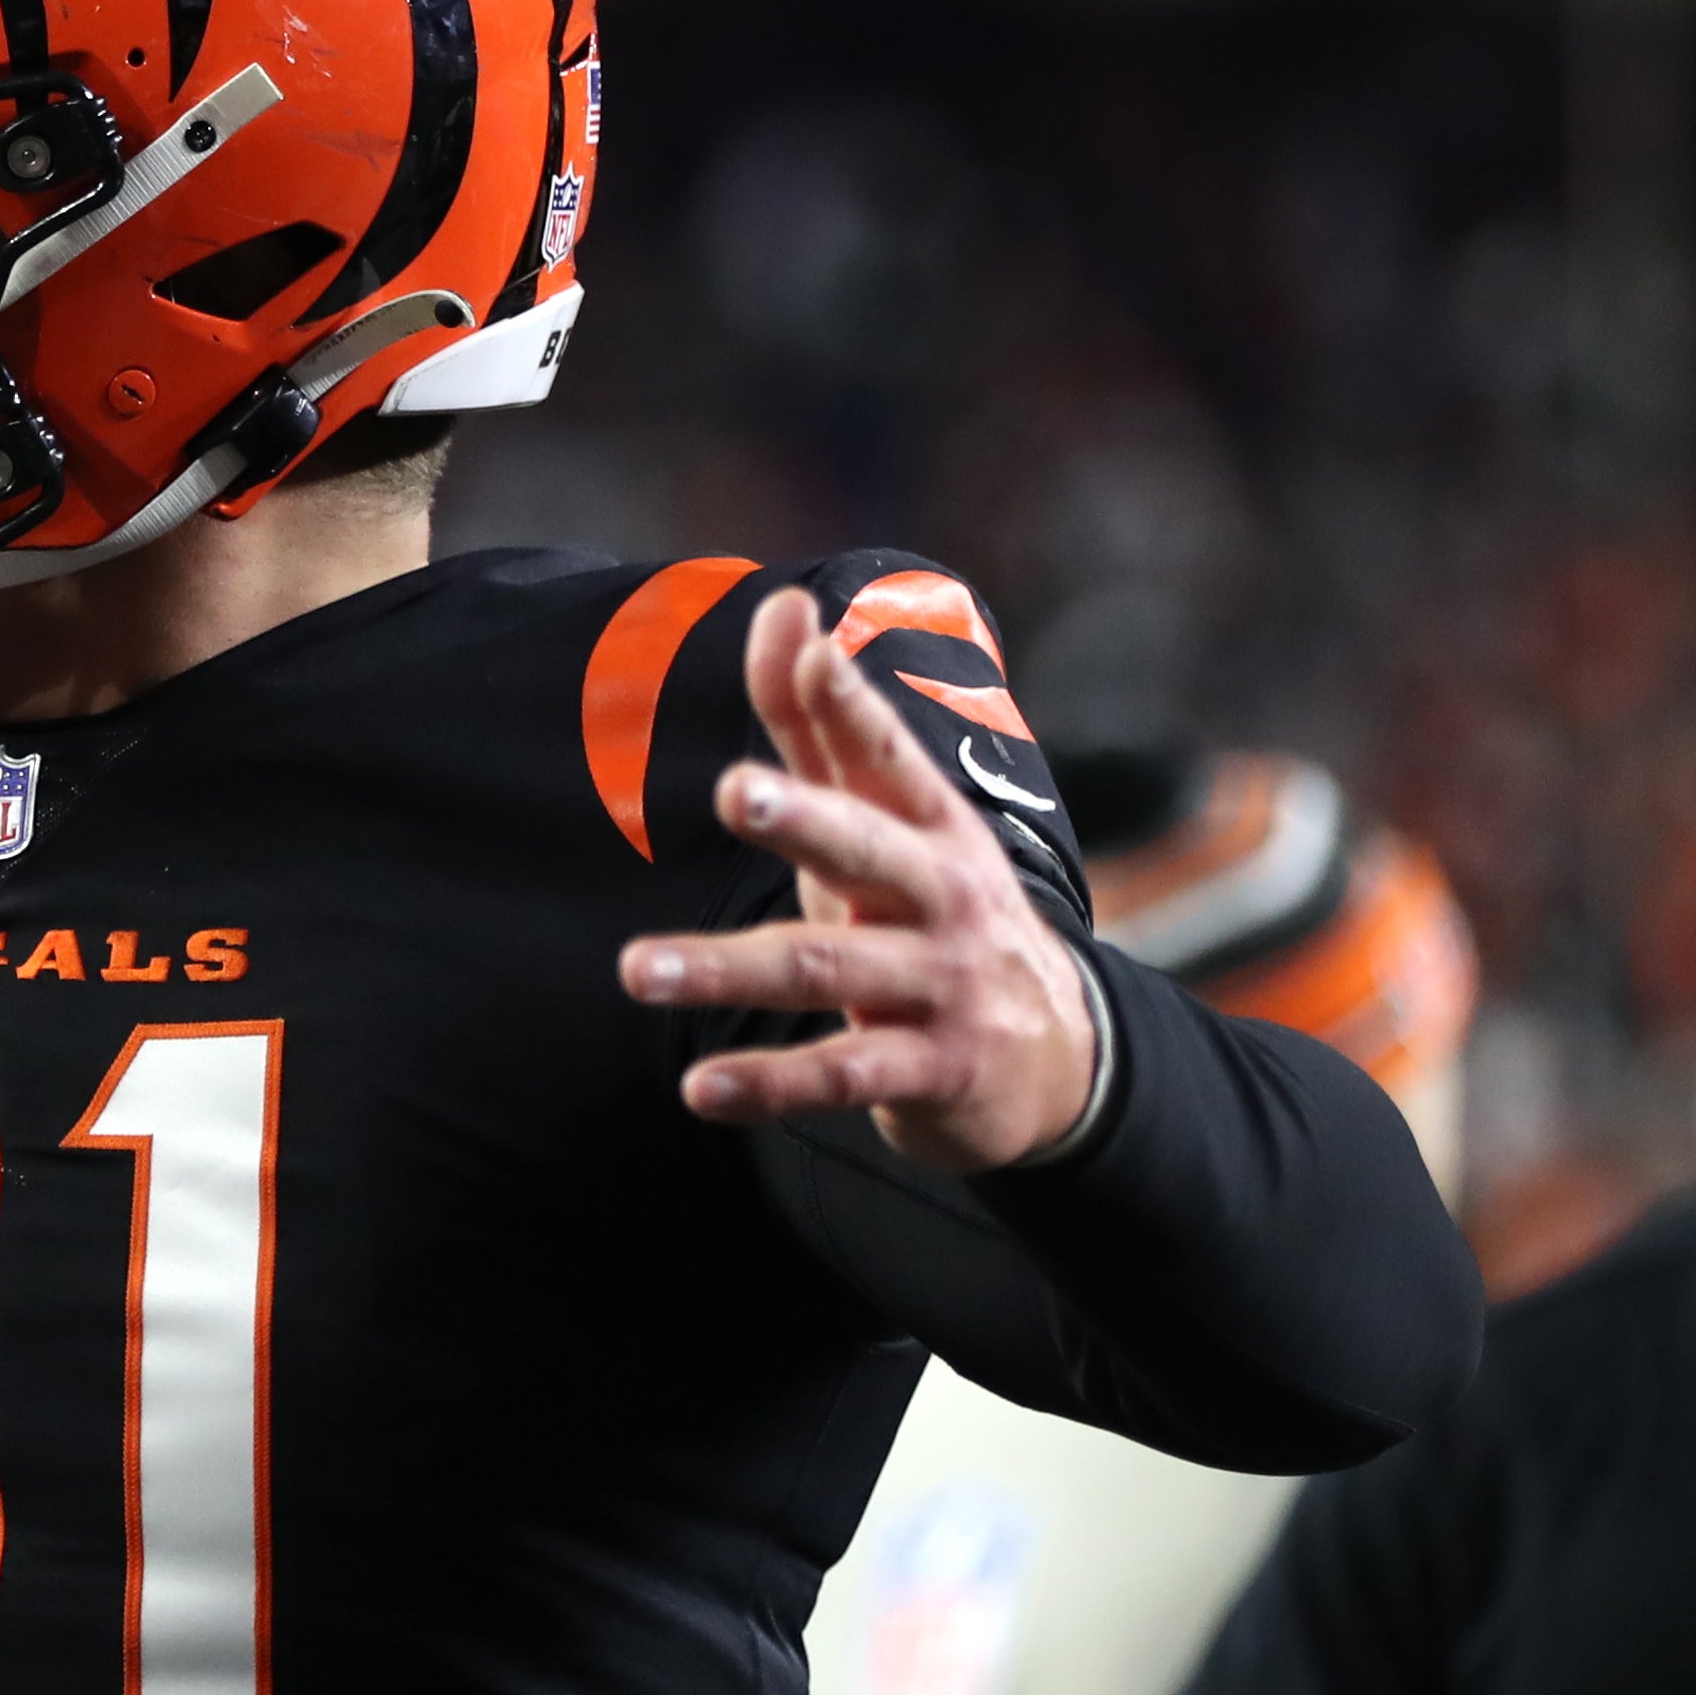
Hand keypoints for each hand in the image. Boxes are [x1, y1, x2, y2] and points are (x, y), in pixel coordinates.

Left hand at [615, 584, 1099, 1173]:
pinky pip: (842, 1075)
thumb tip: (783, 605)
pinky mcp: (930, 1071)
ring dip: (727, 968)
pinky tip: (698, 1089)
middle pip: (867, 850)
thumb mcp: (888, 821)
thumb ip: (822, 725)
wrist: (1060, 1059)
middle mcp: (943, 897)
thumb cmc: (935, 912)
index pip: (887, 755)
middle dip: (804, 820)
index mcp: (931, 826)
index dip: (848, 704)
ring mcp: (941, 986)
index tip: (806, 650)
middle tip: (733, 790)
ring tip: (635, 969)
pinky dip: (769, 1084)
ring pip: (826, 970)